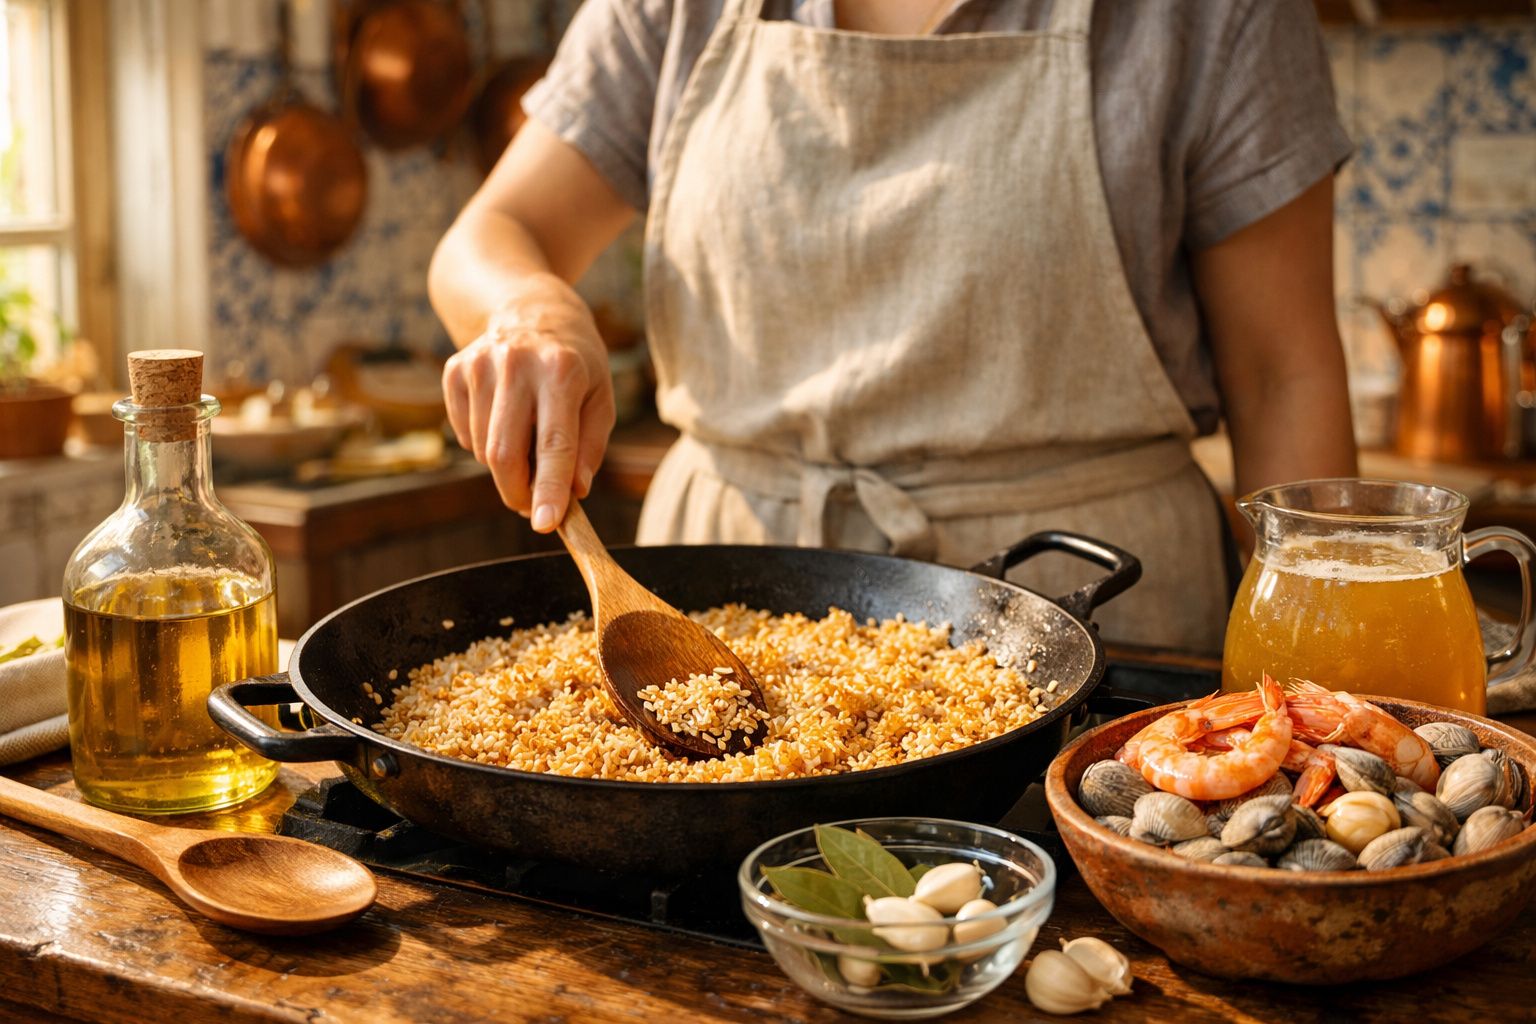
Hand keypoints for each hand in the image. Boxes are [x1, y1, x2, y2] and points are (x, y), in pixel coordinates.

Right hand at [442, 274, 615, 530]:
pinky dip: (482, 445)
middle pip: (504, 453)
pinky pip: (463, 434)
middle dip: (518, 493)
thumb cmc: (574, 362)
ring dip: (504, 466)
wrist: (528, 307)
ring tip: (525, 439)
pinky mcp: (454, 371)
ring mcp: (478, 365)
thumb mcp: (600, 396)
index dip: (550, 489)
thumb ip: (590, 446)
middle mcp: (516, 363)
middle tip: (532, 506)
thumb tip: (575, 492)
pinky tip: (502, 419)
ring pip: (481, 449)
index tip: (546, 524)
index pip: (555, 443)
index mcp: (561, 370)